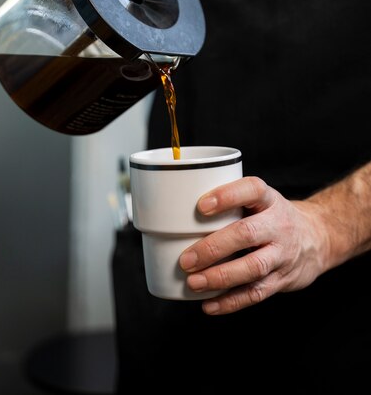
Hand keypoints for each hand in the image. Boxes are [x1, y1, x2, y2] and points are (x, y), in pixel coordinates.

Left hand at [179, 176, 327, 314]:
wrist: (318, 237)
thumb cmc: (272, 216)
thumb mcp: (260, 200)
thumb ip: (230, 203)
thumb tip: (177, 211)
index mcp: (269, 200)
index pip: (251, 190)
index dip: (227, 196)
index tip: (201, 206)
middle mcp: (278, 225)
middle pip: (247, 233)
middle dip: (214, 247)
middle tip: (186, 258)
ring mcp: (282, 254)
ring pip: (253, 267)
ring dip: (220, 277)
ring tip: (193, 282)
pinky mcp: (282, 280)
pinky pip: (256, 294)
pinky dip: (230, 302)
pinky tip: (208, 304)